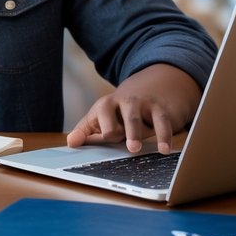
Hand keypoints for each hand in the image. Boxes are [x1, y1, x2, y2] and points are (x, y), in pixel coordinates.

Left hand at [66, 64, 201, 154]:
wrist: (155, 87)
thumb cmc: (122, 111)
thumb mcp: (103, 117)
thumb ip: (86, 131)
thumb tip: (71, 142)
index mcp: (105, 105)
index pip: (97, 119)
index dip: (96, 133)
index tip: (84, 142)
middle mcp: (122, 102)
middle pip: (111, 114)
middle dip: (113, 129)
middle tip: (112, 139)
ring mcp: (142, 104)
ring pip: (135, 117)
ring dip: (134, 132)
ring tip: (133, 148)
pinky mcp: (160, 109)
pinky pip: (162, 122)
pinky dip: (164, 135)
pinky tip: (164, 149)